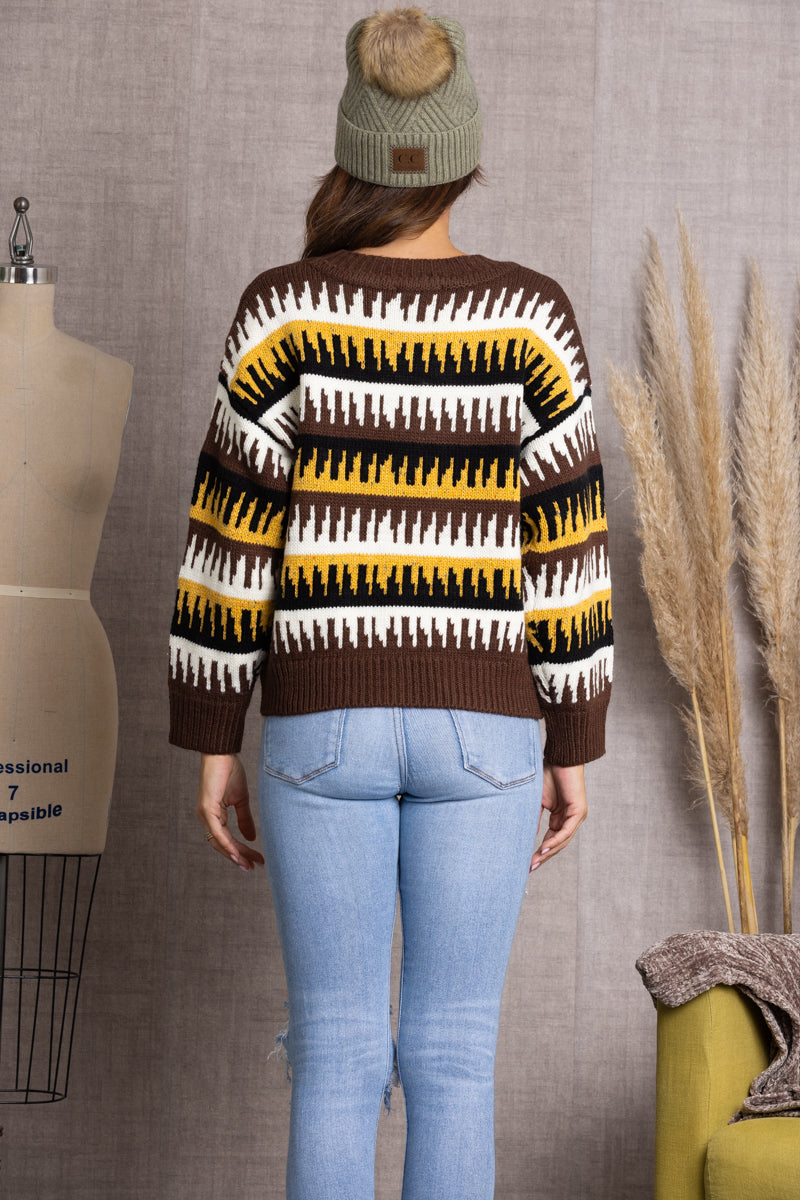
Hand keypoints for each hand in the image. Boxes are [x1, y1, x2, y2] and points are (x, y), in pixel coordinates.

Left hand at [196, 753, 264, 872]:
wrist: (222, 753)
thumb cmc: (230, 771)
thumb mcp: (241, 800)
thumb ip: (245, 819)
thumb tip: (251, 838)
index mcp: (214, 816)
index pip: (228, 839)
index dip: (242, 851)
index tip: (257, 860)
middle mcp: (206, 819)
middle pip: (223, 845)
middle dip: (239, 857)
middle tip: (254, 867)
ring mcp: (205, 815)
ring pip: (219, 842)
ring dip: (235, 854)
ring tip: (248, 864)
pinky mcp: (207, 809)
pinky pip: (217, 832)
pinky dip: (227, 844)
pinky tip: (237, 853)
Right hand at [529, 763, 586, 871]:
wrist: (561, 758)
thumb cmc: (548, 774)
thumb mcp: (538, 801)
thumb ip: (534, 818)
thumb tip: (525, 835)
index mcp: (561, 818)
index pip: (551, 840)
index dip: (540, 853)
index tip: (527, 864)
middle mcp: (570, 820)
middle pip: (557, 845)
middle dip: (542, 858)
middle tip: (529, 869)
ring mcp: (576, 817)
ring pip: (562, 841)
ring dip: (548, 853)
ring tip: (534, 862)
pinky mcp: (579, 812)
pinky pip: (566, 831)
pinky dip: (555, 841)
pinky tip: (544, 849)